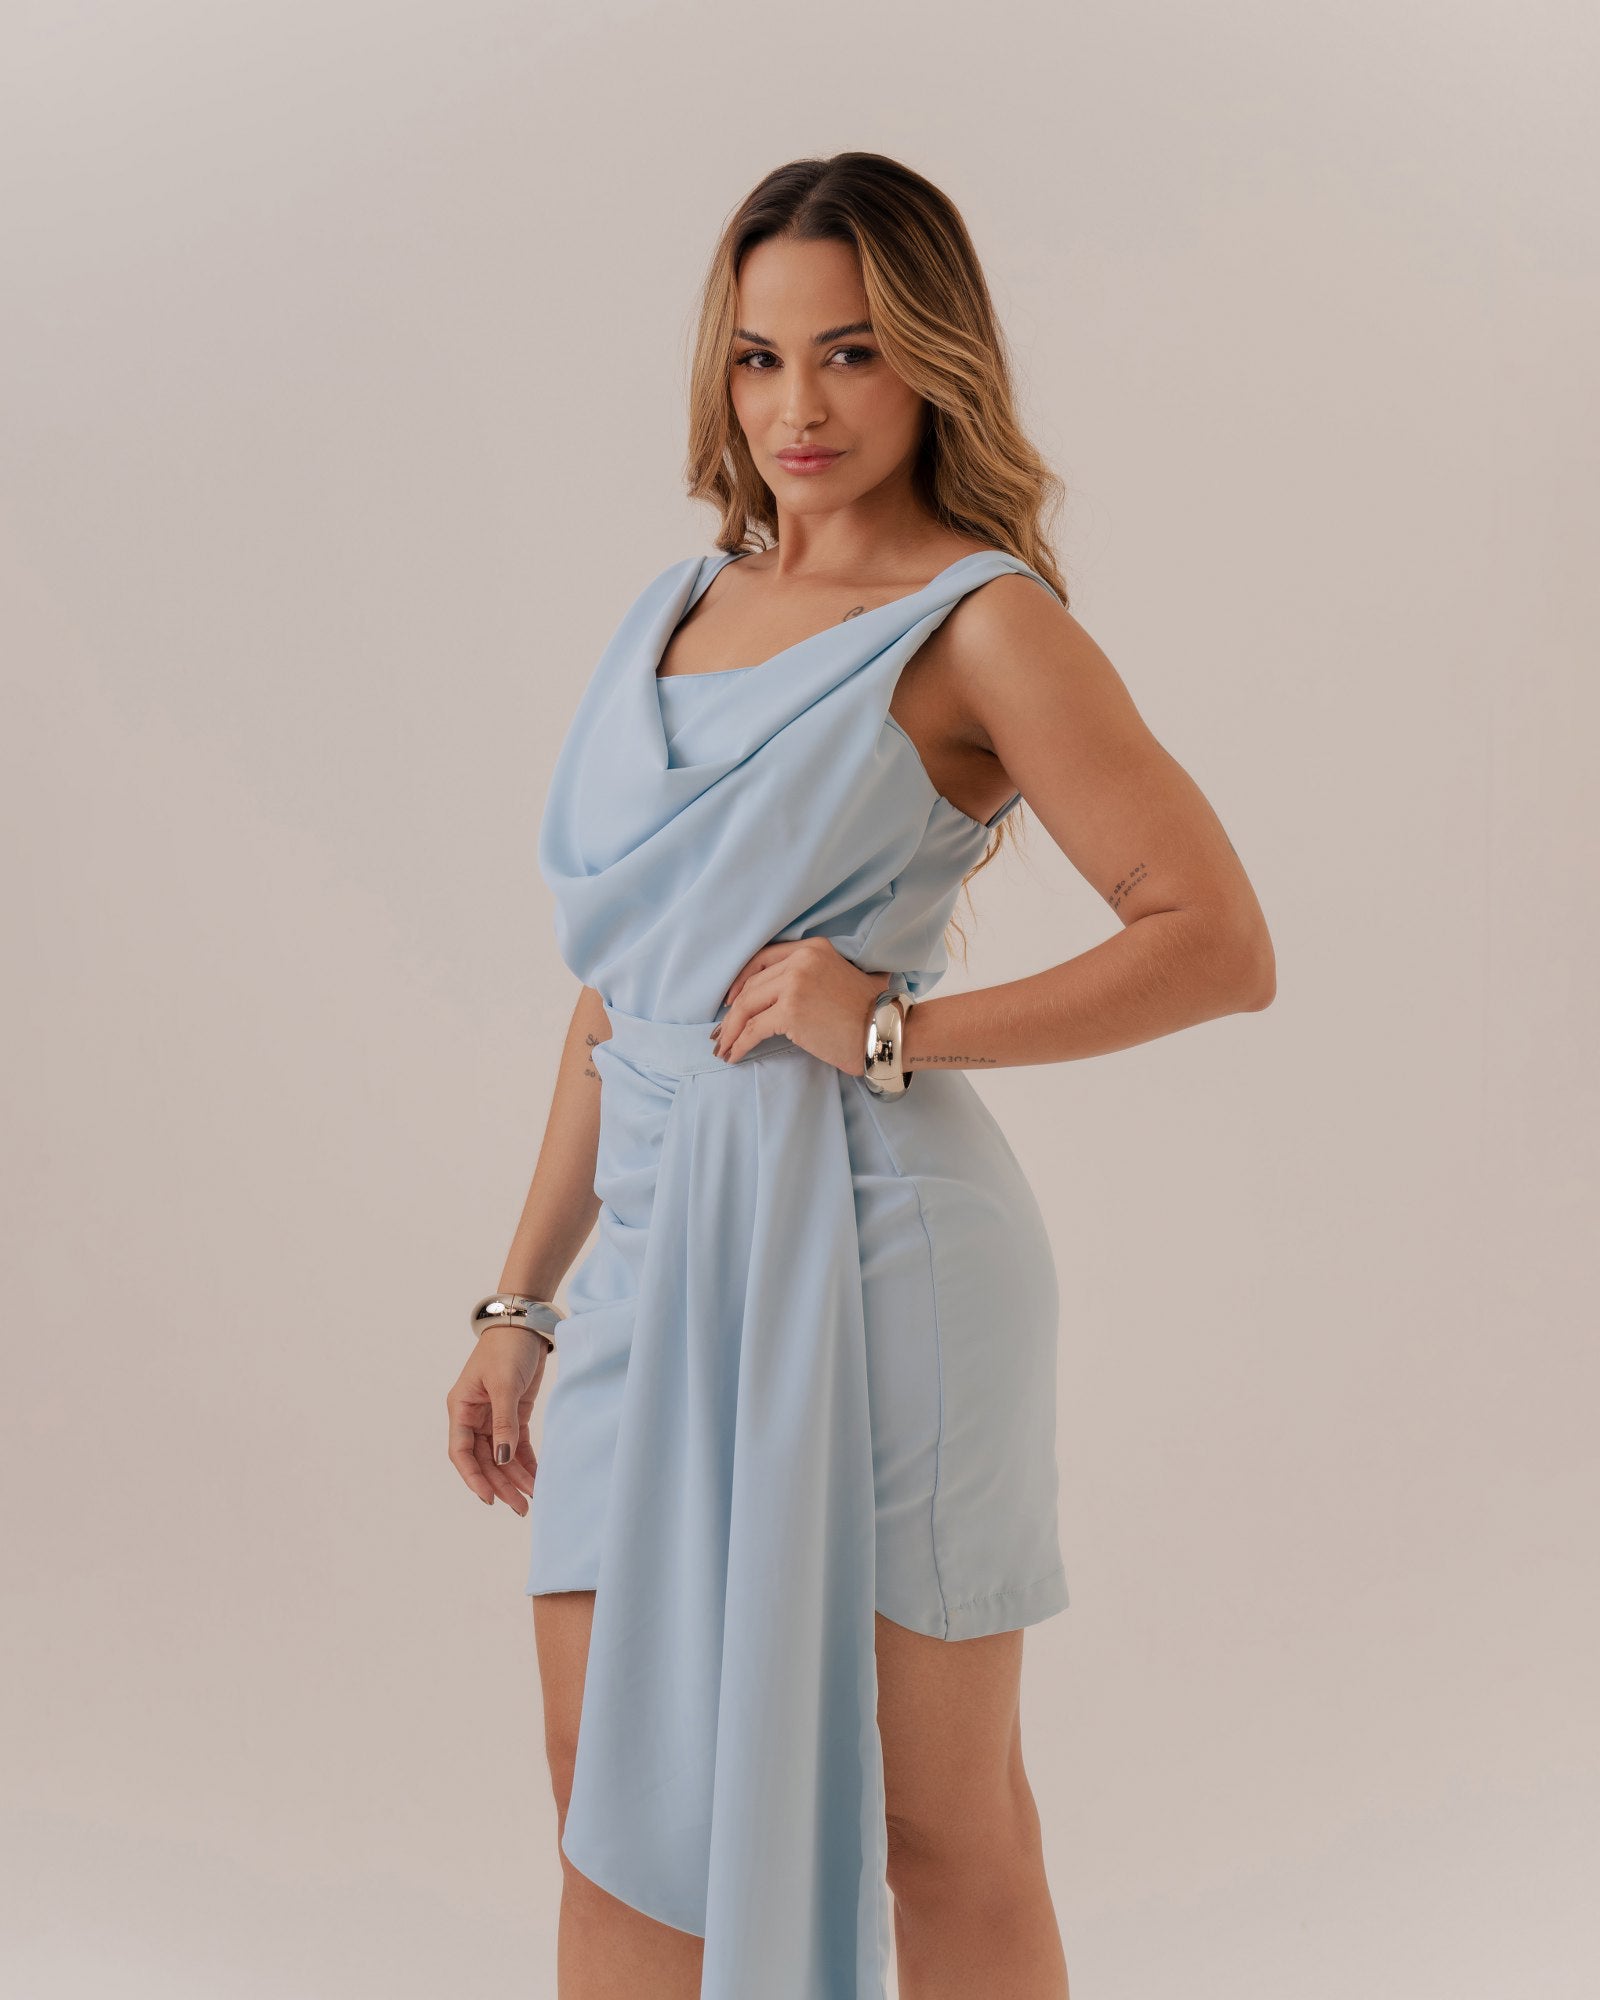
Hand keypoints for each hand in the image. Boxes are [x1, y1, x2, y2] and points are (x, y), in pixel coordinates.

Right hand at [445, 1325, 548, 1514]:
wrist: (525, 1325)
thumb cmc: (507, 1348)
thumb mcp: (504, 1384)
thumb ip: (504, 1423)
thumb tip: (503, 1459)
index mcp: (461, 1408)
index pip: (461, 1452)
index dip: (473, 1477)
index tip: (489, 1498)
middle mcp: (474, 1417)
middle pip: (484, 1460)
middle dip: (501, 1485)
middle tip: (520, 1507)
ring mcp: (494, 1417)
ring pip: (501, 1457)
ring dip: (515, 1478)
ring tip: (531, 1499)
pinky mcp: (514, 1415)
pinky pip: (517, 1446)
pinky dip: (526, 1463)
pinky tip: (536, 1479)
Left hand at [713, 937, 887, 1073]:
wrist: (884, 1031)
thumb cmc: (868, 1012)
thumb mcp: (841, 974)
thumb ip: (813, 973)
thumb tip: (781, 993)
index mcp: (812, 948)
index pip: (763, 958)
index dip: (740, 980)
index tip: (730, 1000)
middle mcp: (801, 960)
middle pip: (752, 985)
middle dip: (732, 1010)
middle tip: (721, 1030)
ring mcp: (794, 984)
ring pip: (747, 1006)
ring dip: (730, 1029)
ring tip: (723, 1047)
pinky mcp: (790, 1012)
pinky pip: (753, 1029)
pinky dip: (740, 1043)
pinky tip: (735, 1054)